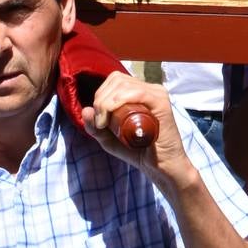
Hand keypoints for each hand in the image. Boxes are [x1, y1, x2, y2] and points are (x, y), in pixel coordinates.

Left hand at [82, 73, 192, 191]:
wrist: (160, 167)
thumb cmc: (138, 151)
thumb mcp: (109, 140)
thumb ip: (95, 127)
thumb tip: (85, 109)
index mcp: (138, 91)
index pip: (115, 80)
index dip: (101, 94)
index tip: (98, 119)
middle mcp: (149, 88)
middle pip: (117, 80)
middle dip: (101, 99)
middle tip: (100, 123)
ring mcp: (156, 93)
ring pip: (124, 85)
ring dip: (107, 102)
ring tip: (104, 124)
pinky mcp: (161, 102)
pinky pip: (138, 93)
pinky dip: (120, 101)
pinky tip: (111, 116)